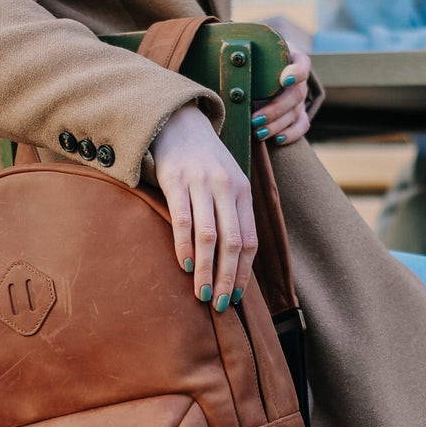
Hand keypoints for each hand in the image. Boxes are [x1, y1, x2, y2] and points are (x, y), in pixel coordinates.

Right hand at [151, 103, 257, 310]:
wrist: (178, 121)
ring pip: (209, 235)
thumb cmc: (204, 161)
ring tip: (201, 294)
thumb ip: (232, 214)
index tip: (235, 297)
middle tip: (219, 305)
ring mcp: (201, 183)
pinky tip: (186, 266)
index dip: (243, 272)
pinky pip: (183, 219)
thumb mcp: (227, 182)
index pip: (249, 240)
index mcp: (242, 192)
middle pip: (232, 242)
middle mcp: (226, 187)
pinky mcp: (176, 180)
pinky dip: (185, 246)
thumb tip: (233, 261)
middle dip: (226, 278)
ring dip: (206, 270)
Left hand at [251, 15, 314, 145]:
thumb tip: (226, 30)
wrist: (257, 67)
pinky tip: (276, 139)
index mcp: (291, 58)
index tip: (284, 78)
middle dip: (276, 109)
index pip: (302, 64)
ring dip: (277, 125)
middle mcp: (299, 80)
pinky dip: (290, 134)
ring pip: (296, 114)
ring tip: (258, 132)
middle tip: (255, 118)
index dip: (296, 71)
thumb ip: (243, 40)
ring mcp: (300, 99)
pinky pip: (301, 126)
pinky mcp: (298, 114)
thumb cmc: (252, 54)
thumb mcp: (249, 44)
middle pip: (296, 95)